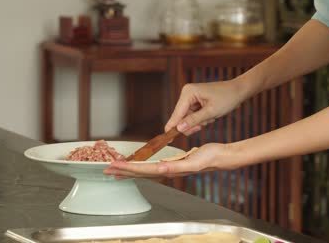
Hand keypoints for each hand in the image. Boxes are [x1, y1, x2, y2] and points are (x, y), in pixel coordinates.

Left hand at [103, 143, 234, 179]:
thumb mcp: (194, 160)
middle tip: (106, 169)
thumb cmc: (211, 157)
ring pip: (145, 171)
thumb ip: (177, 166)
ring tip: (117, 170)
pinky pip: (153, 166)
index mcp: (170, 169)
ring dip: (130, 170)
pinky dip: (141, 166)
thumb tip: (160, 169)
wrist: (222, 157)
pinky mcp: (173, 164)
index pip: (144, 170)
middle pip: (141, 172)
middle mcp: (168, 171)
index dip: (128, 169)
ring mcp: (170, 168)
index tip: (113, 167)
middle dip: (123, 171)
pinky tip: (138, 166)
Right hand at [166, 80, 245, 135]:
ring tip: (211, 117)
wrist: (238, 91)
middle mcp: (186, 93)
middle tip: (205, 123)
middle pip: (181, 117)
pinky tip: (211, 116)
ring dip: (199, 122)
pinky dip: (202, 119)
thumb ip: (193, 120)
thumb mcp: (211, 112)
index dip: (172, 126)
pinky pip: (193, 116)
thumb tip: (179, 128)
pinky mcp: (194, 101)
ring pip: (188, 118)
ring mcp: (190, 97)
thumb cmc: (226, 99)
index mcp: (188, 92)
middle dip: (193, 123)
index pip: (177, 113)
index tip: (166, 138)